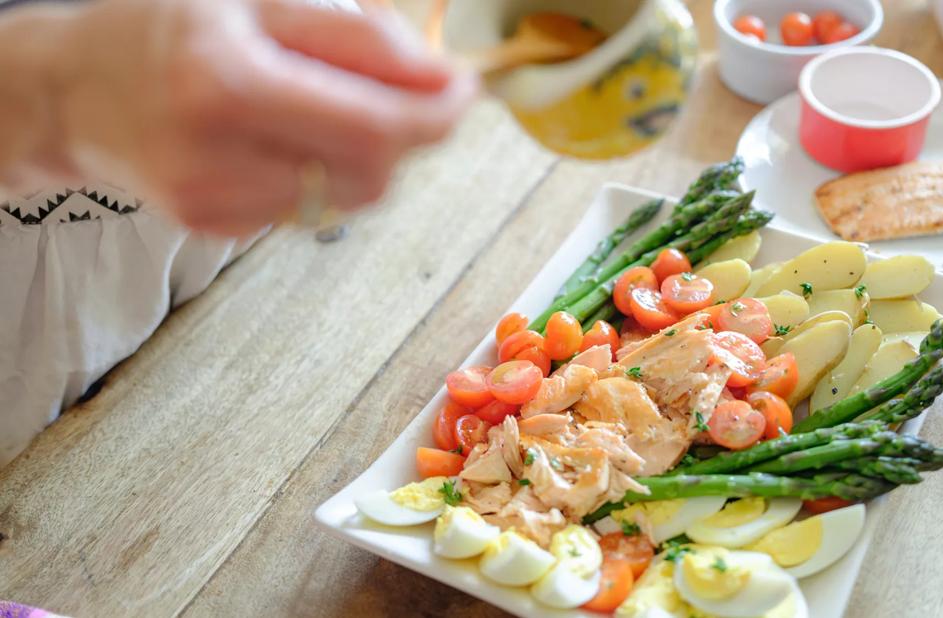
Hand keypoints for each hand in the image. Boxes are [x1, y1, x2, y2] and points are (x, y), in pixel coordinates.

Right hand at [3, 0, 475, 235]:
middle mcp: (216, 154)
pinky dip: (319, 174)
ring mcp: (213, 202)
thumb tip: (442, 79)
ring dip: (365, 154)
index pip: (373, 125)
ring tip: (322, 107)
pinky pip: (308, 209)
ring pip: (347, 196)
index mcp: (226, 81)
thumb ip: (356, 39)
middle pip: (371, 171)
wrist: (73, 89)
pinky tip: (279, 140)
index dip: (436, 114)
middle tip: (405, 92)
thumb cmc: (168, 30)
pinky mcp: (215, 228)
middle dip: (407, 134)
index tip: (465, 91)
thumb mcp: (259, 3)